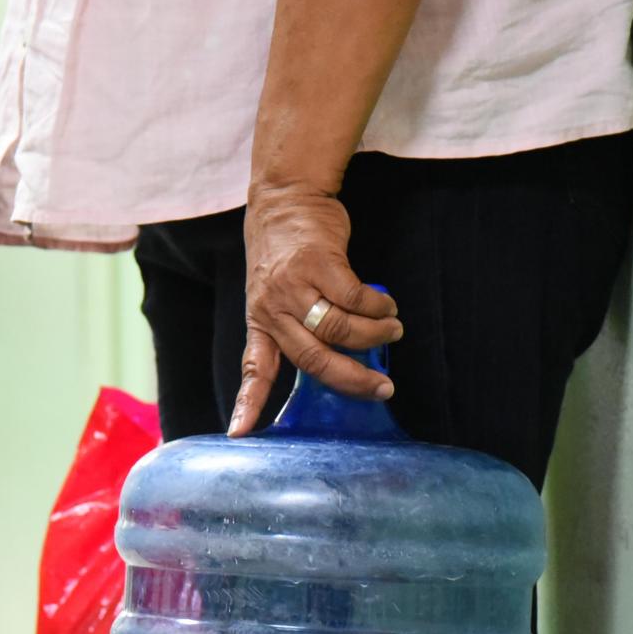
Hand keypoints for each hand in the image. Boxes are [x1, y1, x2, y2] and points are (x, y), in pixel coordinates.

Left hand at [232, 182, 401, 436]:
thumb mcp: (274, 294)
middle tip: (382, 388)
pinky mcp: (317, 262)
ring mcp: (293, 285)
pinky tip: (385, 307)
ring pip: (339, 328)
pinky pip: (354, 297)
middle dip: (352, 380)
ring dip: (373, 335)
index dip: (248, 405)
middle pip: (314, 358)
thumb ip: (297, 326)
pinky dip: (376, 307)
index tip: (240, 434)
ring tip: (392, 331)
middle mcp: (273, 308)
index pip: (254, 370)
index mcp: (261, 322)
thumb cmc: (285, 252)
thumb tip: (342, 359)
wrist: (284, 199)